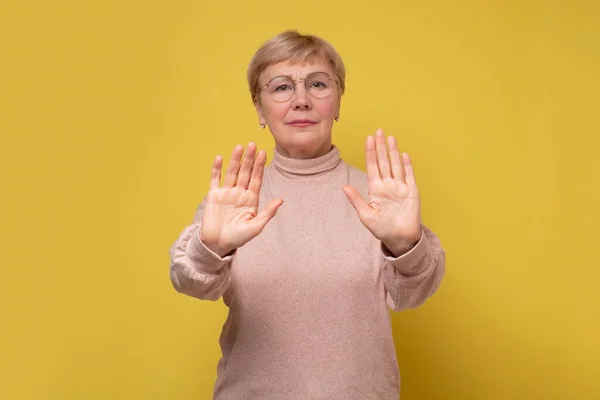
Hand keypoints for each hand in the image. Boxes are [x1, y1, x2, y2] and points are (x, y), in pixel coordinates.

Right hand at [200, 142, 282, 256]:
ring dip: (235, 160)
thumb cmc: (238, 238)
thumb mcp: (256, 227)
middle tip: (252, 144)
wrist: (218, 244)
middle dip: (249, 159)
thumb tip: (281, 200)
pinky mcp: (214, 196)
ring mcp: (226, 193)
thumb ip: (268, 213)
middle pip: (245, 172)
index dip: (259, 166)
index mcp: (251, 199)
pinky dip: (216, 169)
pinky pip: (215, 180)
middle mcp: (240, 193)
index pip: (256, 179)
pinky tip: (219, 158)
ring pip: (232, 173)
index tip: (263, 153)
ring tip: (239, 147)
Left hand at [343, 129, 421, 255]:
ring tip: (390, 138)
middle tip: (379, 131)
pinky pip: (409, 175)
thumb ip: (356, 200)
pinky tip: (404, 154)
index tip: (369, 139)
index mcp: (375, 189)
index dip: (370, 153)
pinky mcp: (411, 191)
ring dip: (393, 151)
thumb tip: (344, 187)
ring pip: (396, 165)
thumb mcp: (366, 215)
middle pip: (383, 161)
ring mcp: (400, 187)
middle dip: (381, 147)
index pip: (372, 166)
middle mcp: (387, 185)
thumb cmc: (382, 229)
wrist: (400, 239)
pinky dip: (407, 165)